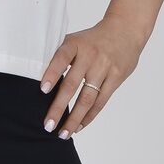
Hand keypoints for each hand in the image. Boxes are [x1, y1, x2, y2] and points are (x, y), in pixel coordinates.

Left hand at [38, 18, 144, 136]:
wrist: (125, 30)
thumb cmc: (92, 39)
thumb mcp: (75, 40)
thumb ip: (60, 56)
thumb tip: (37, 76)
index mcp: (76, 44)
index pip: (61, 59)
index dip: (52, 74)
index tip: (42, 90)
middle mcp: (90, 56)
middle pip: (72, 85)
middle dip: (59, 107)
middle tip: (48, 125)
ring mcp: (104, 68)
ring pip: (87, 98)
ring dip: (74, 118)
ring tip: (63, 133)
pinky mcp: (116, 77)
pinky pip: (101, 101)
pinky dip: (89, 116)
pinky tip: (79, 126)